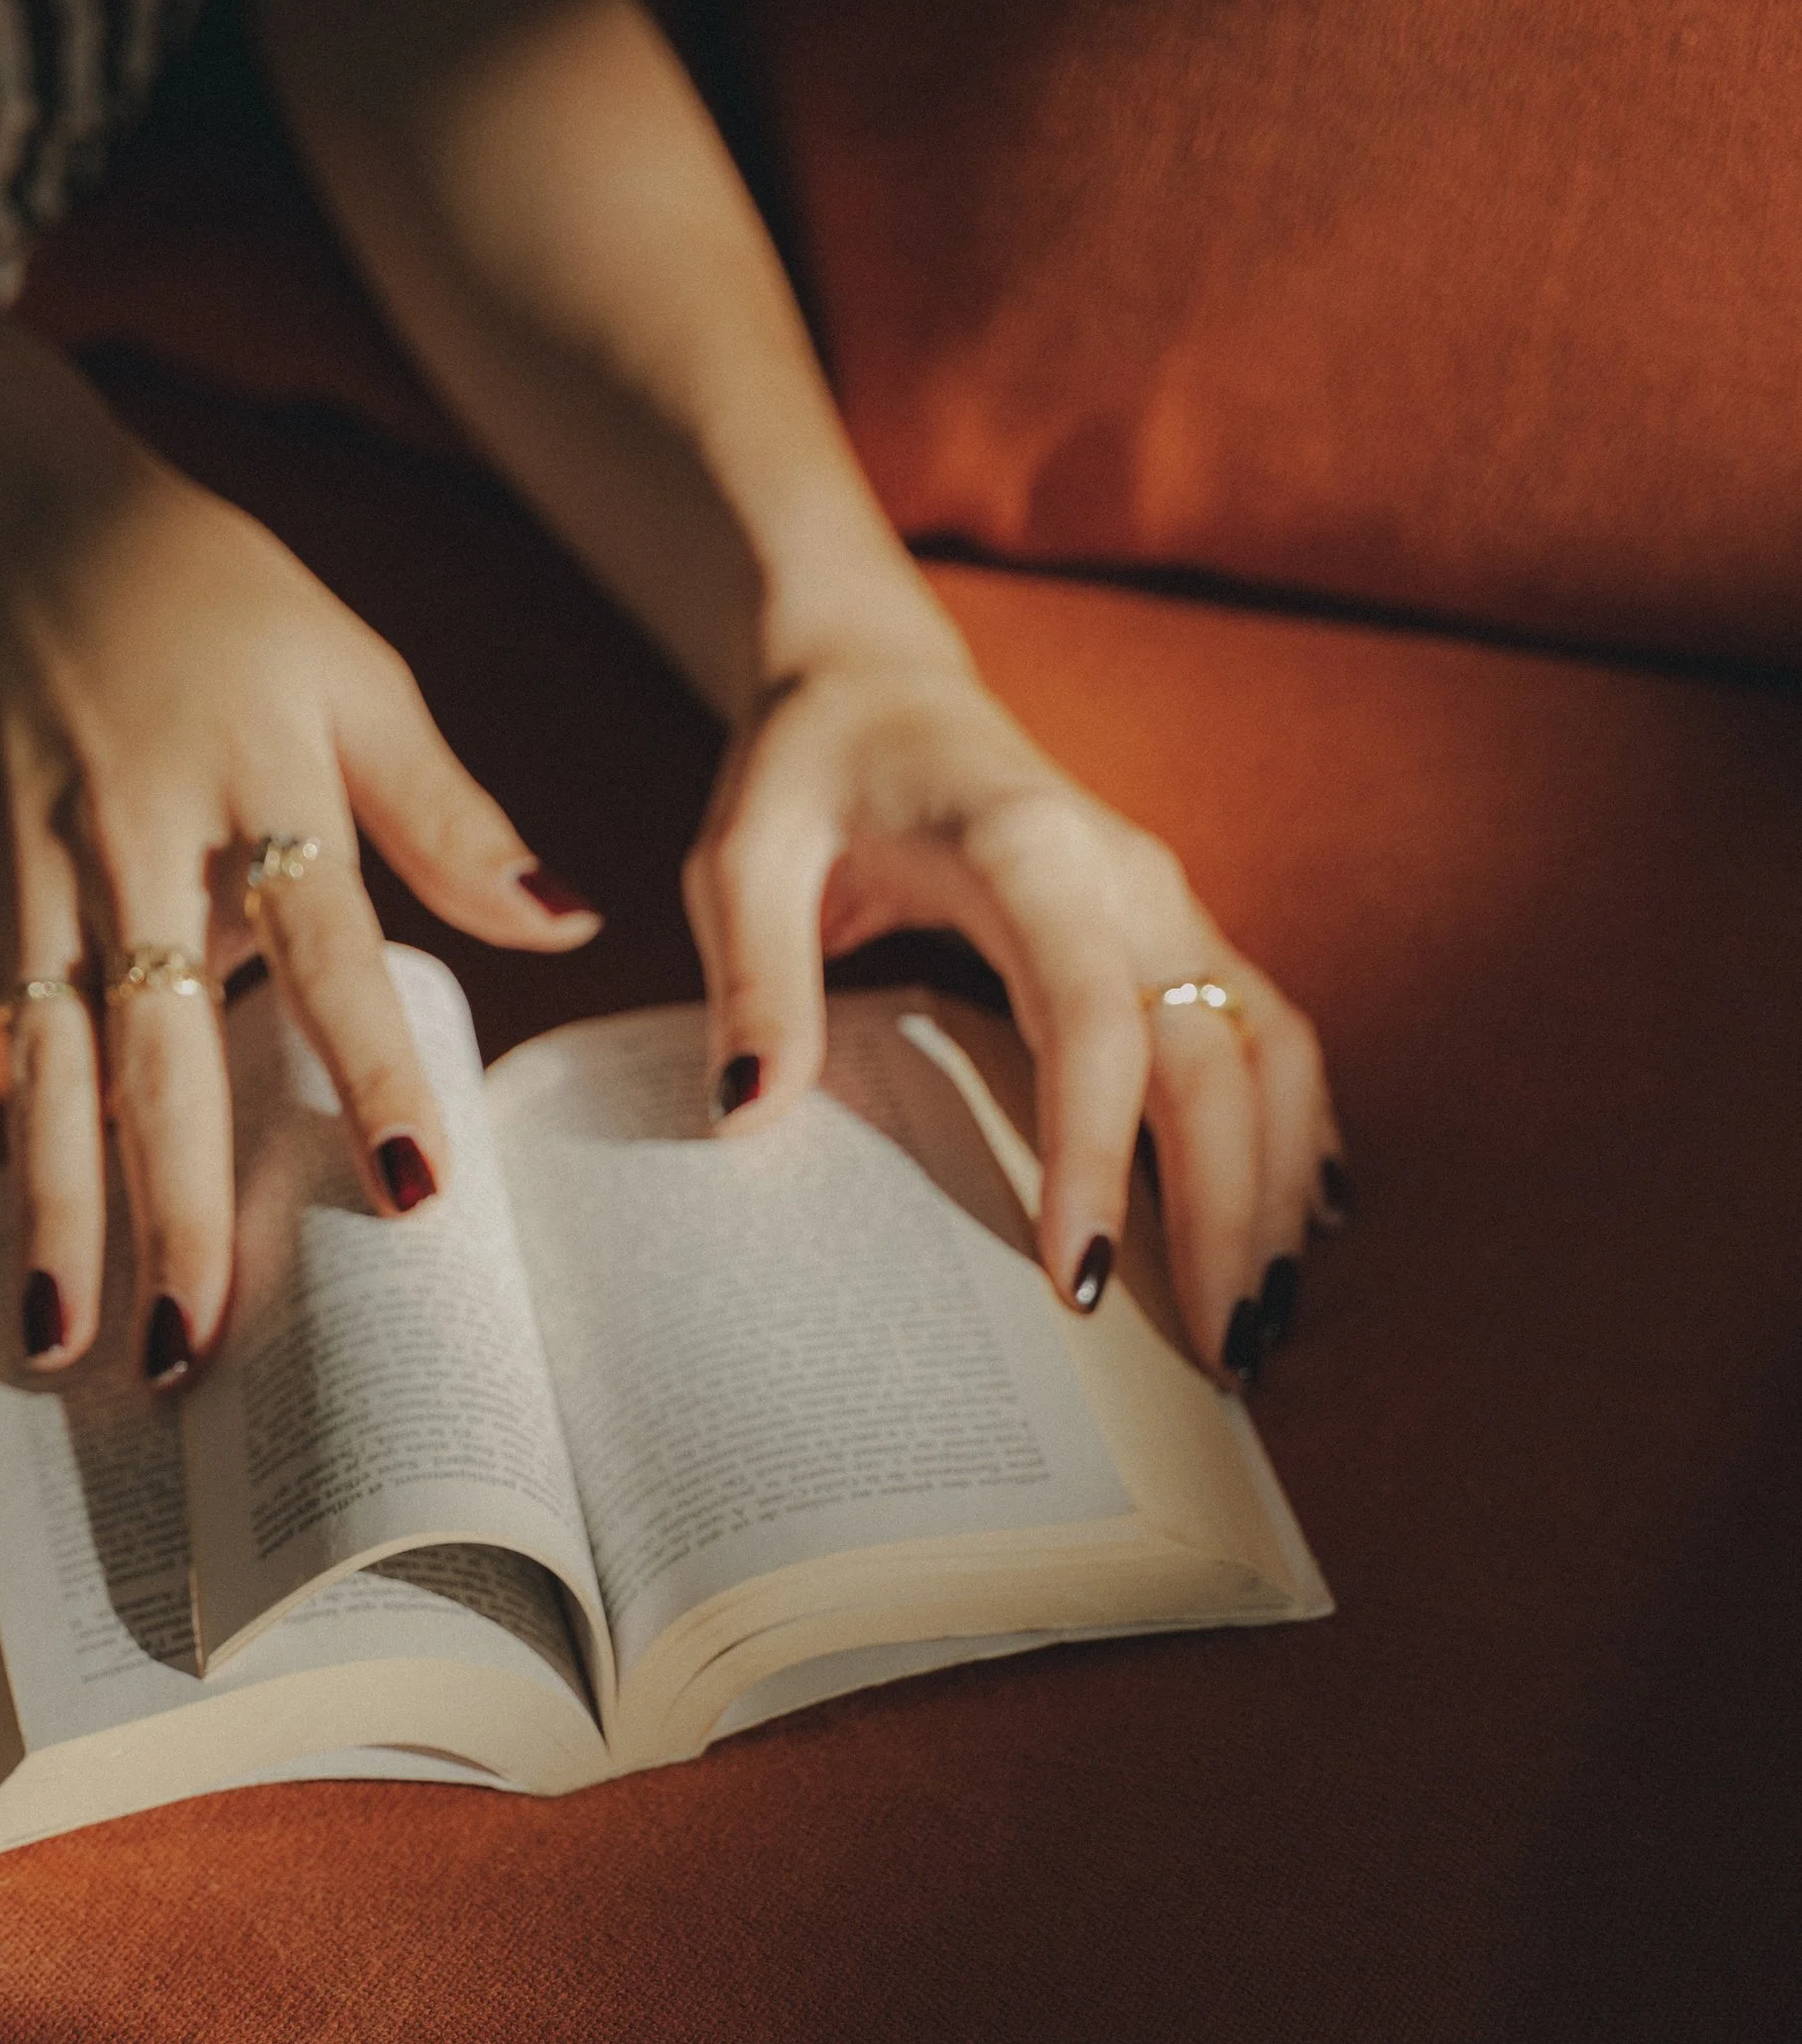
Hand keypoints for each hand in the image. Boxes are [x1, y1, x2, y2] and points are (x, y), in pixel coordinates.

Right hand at [0, 367, 598, 1377]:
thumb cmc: (205, 590)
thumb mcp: (352, 669)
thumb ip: (447, 815)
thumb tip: (568, 925)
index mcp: (261, 785)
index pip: (333, 949)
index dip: (371, 1069)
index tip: (411, 1194)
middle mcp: (132, 844)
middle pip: (161, 1048)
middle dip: (175, 1207)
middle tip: (194, 1352)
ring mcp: (21, 873)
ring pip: (36, 1067)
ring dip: (43, 1206)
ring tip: (58, 1340)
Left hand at [681, 637, 1341, 1381]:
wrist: (878, 685)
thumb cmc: (808, 773)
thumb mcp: (743, 854)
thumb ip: (753, 976)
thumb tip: (749, 1113)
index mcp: (1027, 852)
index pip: (1090, 1023)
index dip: (1096, 1156)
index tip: (1082, 1281)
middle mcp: (1129, 878)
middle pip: (1217, 1057)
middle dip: (1231, 1209)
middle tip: (1222, 1358)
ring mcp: (1169, 904)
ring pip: (1272, 1052)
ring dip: (1282, 1185)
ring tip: (1264, 1319)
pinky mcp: (1178, 934)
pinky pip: (1268, 1035)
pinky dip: (1297, 1134)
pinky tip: (1300, 1226)